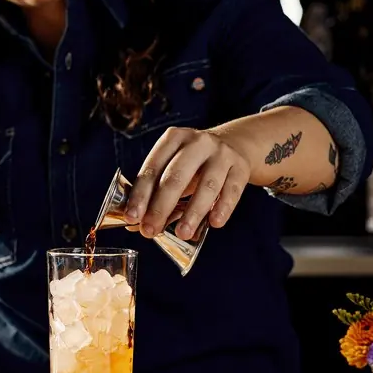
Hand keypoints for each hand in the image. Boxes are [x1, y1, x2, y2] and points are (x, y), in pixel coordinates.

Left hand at [125, 127, 252, 240]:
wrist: (234, 144)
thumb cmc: (194, 163)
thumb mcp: (173, 168)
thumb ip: (155, 193)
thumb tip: (133, 225)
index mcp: (173, 139)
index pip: (152, 168)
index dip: (140, 195)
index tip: (131, 218)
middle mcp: (197, 142)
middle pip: (176, 176)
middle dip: (161, 207)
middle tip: (150, 230)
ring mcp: (221, 154)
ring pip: (207, 185)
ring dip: (193, 212)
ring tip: (182, 233)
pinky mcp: (241, 167)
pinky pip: (232, 190)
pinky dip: (223, 208)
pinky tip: (214, 223)